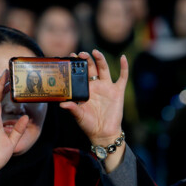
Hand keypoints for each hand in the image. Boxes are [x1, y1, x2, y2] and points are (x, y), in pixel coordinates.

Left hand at [60, 50, 127, 171]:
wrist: (103, 133)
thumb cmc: (89, 124)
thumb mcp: (78, 116)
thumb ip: (72, 108)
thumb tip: (62, 104)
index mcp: (85, 89)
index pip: (80, 74)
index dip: (76, 65)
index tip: (71, 57)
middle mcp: (96, 86)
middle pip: (91, 68)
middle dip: (87, 60)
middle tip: (81, 54)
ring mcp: (107, 87)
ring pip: (104, 69)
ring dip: (100, 59)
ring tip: (95, 52)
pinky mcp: (118, 91)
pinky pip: (123, 77)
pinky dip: (124, 67)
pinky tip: (122, 57)